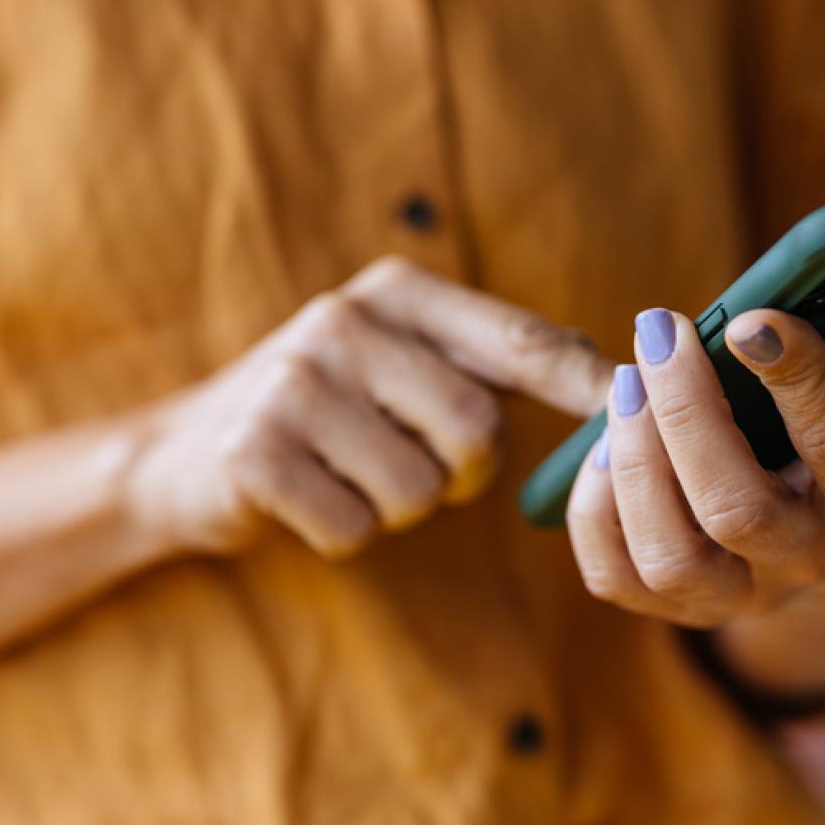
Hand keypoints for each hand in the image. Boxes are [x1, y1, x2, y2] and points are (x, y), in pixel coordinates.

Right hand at [133, 257, 610, 558]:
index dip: (585, 384)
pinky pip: (355, 527)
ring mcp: (293, 384)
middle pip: (476, 431)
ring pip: (418, 490)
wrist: (182, 452)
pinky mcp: (254, 452)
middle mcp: (344, 321)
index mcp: (396, 292)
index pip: (517, 340)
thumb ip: (495, 361)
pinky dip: (342, 532)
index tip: (642, 409)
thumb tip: (620, 381)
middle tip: (414, 467)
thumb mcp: (401, 361)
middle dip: (460, 473)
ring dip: (396, 507)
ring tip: (348, 474)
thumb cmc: (327, 412)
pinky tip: (307, 499)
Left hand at [568, 261, 824, 626]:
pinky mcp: (677, 607)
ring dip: (634, 460)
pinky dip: (595, 509)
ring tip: (627, 376)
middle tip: (661, 328)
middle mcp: (812, 562)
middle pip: (737, 510)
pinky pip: (616, 575)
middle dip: (689, 416)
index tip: (753, 316)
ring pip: (670, 552)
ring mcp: (740, 595)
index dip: (799, 384)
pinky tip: (600, 440)